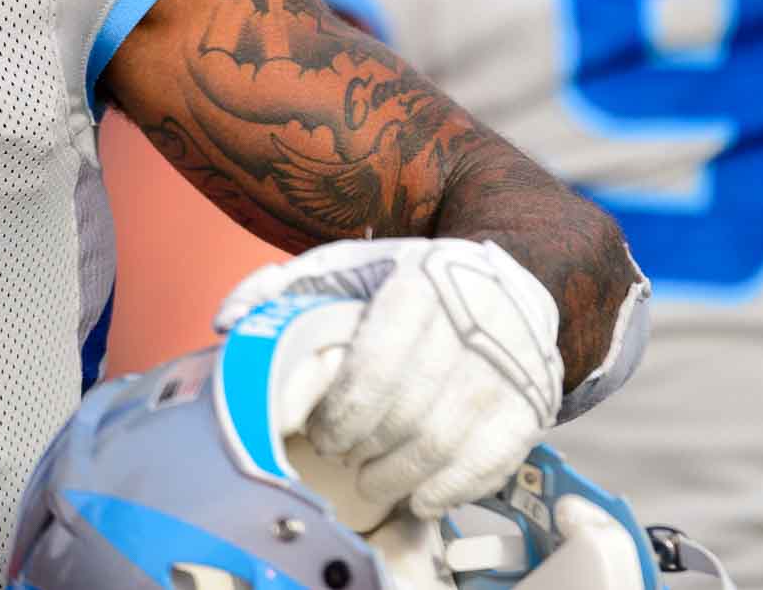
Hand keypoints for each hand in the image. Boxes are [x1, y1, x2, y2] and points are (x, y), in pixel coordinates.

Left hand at [215, 236, 562, 518]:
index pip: (374, 366)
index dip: (341, 414)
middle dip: (364, 447)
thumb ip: (286, 286)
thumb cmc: (412, 283)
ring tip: (373, 481)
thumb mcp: (352, 267)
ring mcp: (510, 363)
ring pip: (445, 442)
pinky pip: (492, 460)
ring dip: (399, 476)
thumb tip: (228, 321)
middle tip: (341, 456)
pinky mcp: (534, 400)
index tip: (321, 431)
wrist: (510, 279)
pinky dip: (452, 489)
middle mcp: (472, 320)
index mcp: (420, 282)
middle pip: (407, 412)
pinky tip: (423, 496)